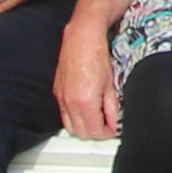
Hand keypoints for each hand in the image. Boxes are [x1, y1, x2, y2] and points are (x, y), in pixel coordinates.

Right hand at [54, 23, 121, 141]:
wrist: (82, 39)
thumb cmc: (97, 56)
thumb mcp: (110, 85)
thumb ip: (112, 109)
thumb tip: (114, 124)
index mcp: (85, 102)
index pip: (94, 131)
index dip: (106, 133)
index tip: (113, 129)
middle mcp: (69, 103)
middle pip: (81, 133)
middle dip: (95, 133)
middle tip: (107, 126)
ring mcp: (61, 98)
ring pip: (70, 126)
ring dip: (83, 128)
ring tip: (97, 120)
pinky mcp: (57, 92)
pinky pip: (64, 114)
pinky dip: (74, 118)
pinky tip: (85, 111)